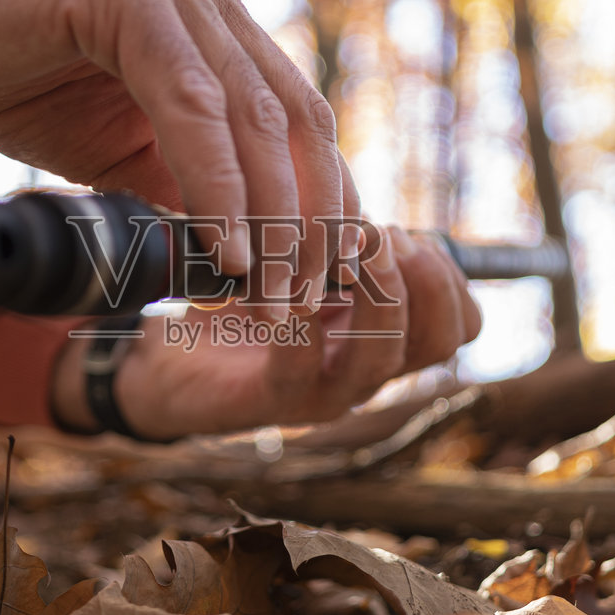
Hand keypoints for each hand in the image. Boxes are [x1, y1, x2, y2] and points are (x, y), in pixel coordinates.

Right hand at [0, 0, 359, 303]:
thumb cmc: (13, 79)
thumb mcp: (119, 153)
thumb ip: (182, 187)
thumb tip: (244, 262)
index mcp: (220, 30)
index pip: (300, 123)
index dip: (323, 203)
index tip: (326, 280)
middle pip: (296, 120)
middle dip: (311, 219)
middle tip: (304, 301)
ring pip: (253, 114)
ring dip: (271, 215)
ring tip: (271, 291)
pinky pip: (189, 101)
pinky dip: (214, 181)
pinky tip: (225, 247)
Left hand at [51, 226, 483, 440]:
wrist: (154, 349)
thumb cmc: (232, 296)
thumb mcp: (301, 258)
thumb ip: (345, 240)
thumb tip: (384, 211)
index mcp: (378, 332)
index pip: (461, 322)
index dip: (451, 277)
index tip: (412, 235)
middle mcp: (361, 367)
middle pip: (439, 342)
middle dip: (426, 282)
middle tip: (388, 237)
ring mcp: (319, 394)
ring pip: (382, 363)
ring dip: (375, 301)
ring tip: (351, 255)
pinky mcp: (266, 403)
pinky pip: (303, 372)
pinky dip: (301, 329)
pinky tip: (287, 293)